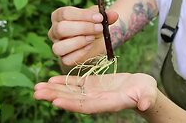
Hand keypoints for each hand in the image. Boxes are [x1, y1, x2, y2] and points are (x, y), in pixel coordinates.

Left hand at [33, 73, 156, 113]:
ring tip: (37, 88)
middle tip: (37, 93)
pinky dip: (63, 81)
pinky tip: (51, 79)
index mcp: (108, 103)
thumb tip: (144, 104)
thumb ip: (146, 99)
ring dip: (54, 90)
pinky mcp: (93, 85)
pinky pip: (76, 84)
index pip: (86, 105)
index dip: (71, 103)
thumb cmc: (147, 92)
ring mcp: (93, 93)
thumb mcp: (148, 95)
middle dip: (54, 96)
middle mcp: (97, 100)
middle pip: (73, 100)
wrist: (143, 90)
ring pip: (71, 92)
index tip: (56, 100)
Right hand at [48, 5, 118, 65]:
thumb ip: (106, 16)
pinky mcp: (64, 58)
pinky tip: (90, 46)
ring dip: (79, 42)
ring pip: (58, 47)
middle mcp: (54, 30)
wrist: (97, 40)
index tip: (99, 17)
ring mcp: (57, 45)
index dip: (83, 15)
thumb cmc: (94, 25)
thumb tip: (114, 15)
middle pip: (61, 29)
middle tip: (99, 28)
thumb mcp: (99, 18)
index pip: (65, 13)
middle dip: (83, 28)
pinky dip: (80, 53)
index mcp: (59, 16)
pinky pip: (67, 59)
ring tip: (92, 38)